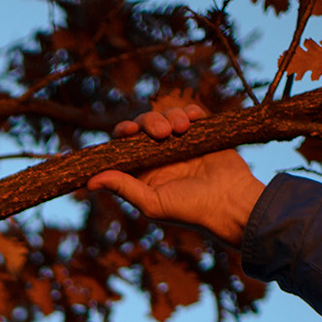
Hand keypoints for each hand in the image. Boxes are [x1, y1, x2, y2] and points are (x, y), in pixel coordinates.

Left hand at [86, 102, 265, 246]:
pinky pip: (191, 113)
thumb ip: (123, 187)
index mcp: (144, 172)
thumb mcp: (152, 203)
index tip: (128, 131)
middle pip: (144, 125)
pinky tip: (193, 119)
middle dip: (149, 122)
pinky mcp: (204, 133)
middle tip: (162, 132)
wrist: (231, 203)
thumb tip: (90, 181)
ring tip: (182, 128)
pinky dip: (190, 111)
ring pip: (166, 116)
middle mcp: (160, 156)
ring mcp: (182, 143)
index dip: (122, 133)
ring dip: (171, 115)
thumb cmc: (190, 210)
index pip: (125, 145)